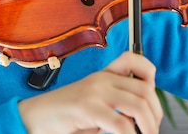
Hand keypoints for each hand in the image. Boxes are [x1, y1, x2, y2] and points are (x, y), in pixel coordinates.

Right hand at [19, 52, 161, 133]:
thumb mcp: (92, 104)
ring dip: (148, 126)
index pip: (134, 61)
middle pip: (144, 90)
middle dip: (155, 114)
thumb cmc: (61, 115)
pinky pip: (120, 123)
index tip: (152, 99)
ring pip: (138, 105)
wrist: (32, 118)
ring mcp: (95, 92)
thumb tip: (139, 119)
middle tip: (153, 130)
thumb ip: (114, 105)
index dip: (151, 76)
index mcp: (103, 75)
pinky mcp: (87, 108)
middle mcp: (101, 79)